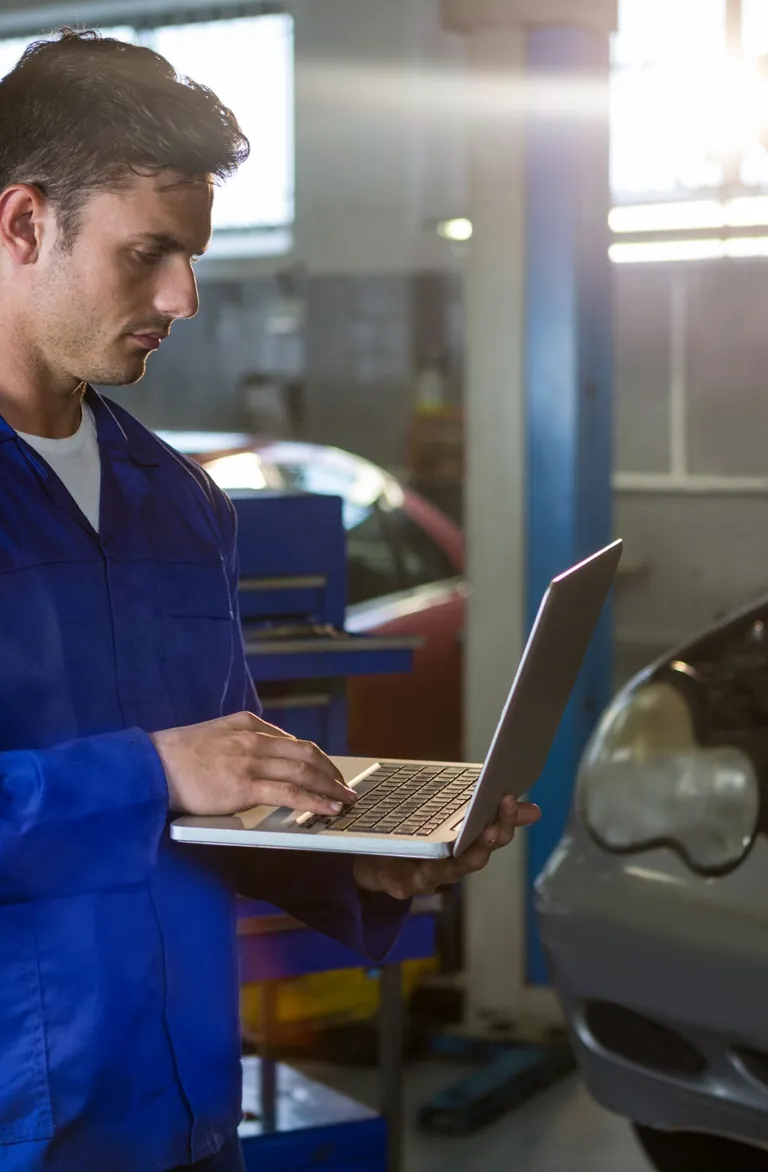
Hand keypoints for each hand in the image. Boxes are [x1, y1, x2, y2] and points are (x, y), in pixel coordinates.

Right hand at [150, 711, 356, 817]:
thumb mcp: (214, 734)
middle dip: (331, 772)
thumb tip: (265, 754)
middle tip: (345, 786)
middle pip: (306, 754)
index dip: (316, 759)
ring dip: (330, 787)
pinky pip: (289, 793)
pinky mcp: (245, 786)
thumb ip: (241, 738)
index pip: (292, 742)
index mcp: (247, 725)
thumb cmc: (176, 756)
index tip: (327, 771)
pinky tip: (327, 808)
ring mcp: (251, 761)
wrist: (151, 766)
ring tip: (345, 799)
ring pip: (303, 772)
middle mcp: (254, 739)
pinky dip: (314, 800)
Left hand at [353, 796, 540, 899]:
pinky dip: (428, 866)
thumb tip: (533, 809)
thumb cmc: (408, 837)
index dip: (507, 819)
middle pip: (479, 854)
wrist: (366, 862)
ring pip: (455, 868)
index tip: (515, 798)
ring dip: (472, 853)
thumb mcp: (442, 819)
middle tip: (504, 809)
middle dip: (495, 834)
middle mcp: (450, 864)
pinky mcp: (402, 885)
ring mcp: (428, 877)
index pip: (492, 833)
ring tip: (485, 833)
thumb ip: (477, 809)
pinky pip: (416, 878)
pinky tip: (436, 851)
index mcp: (461, 844)